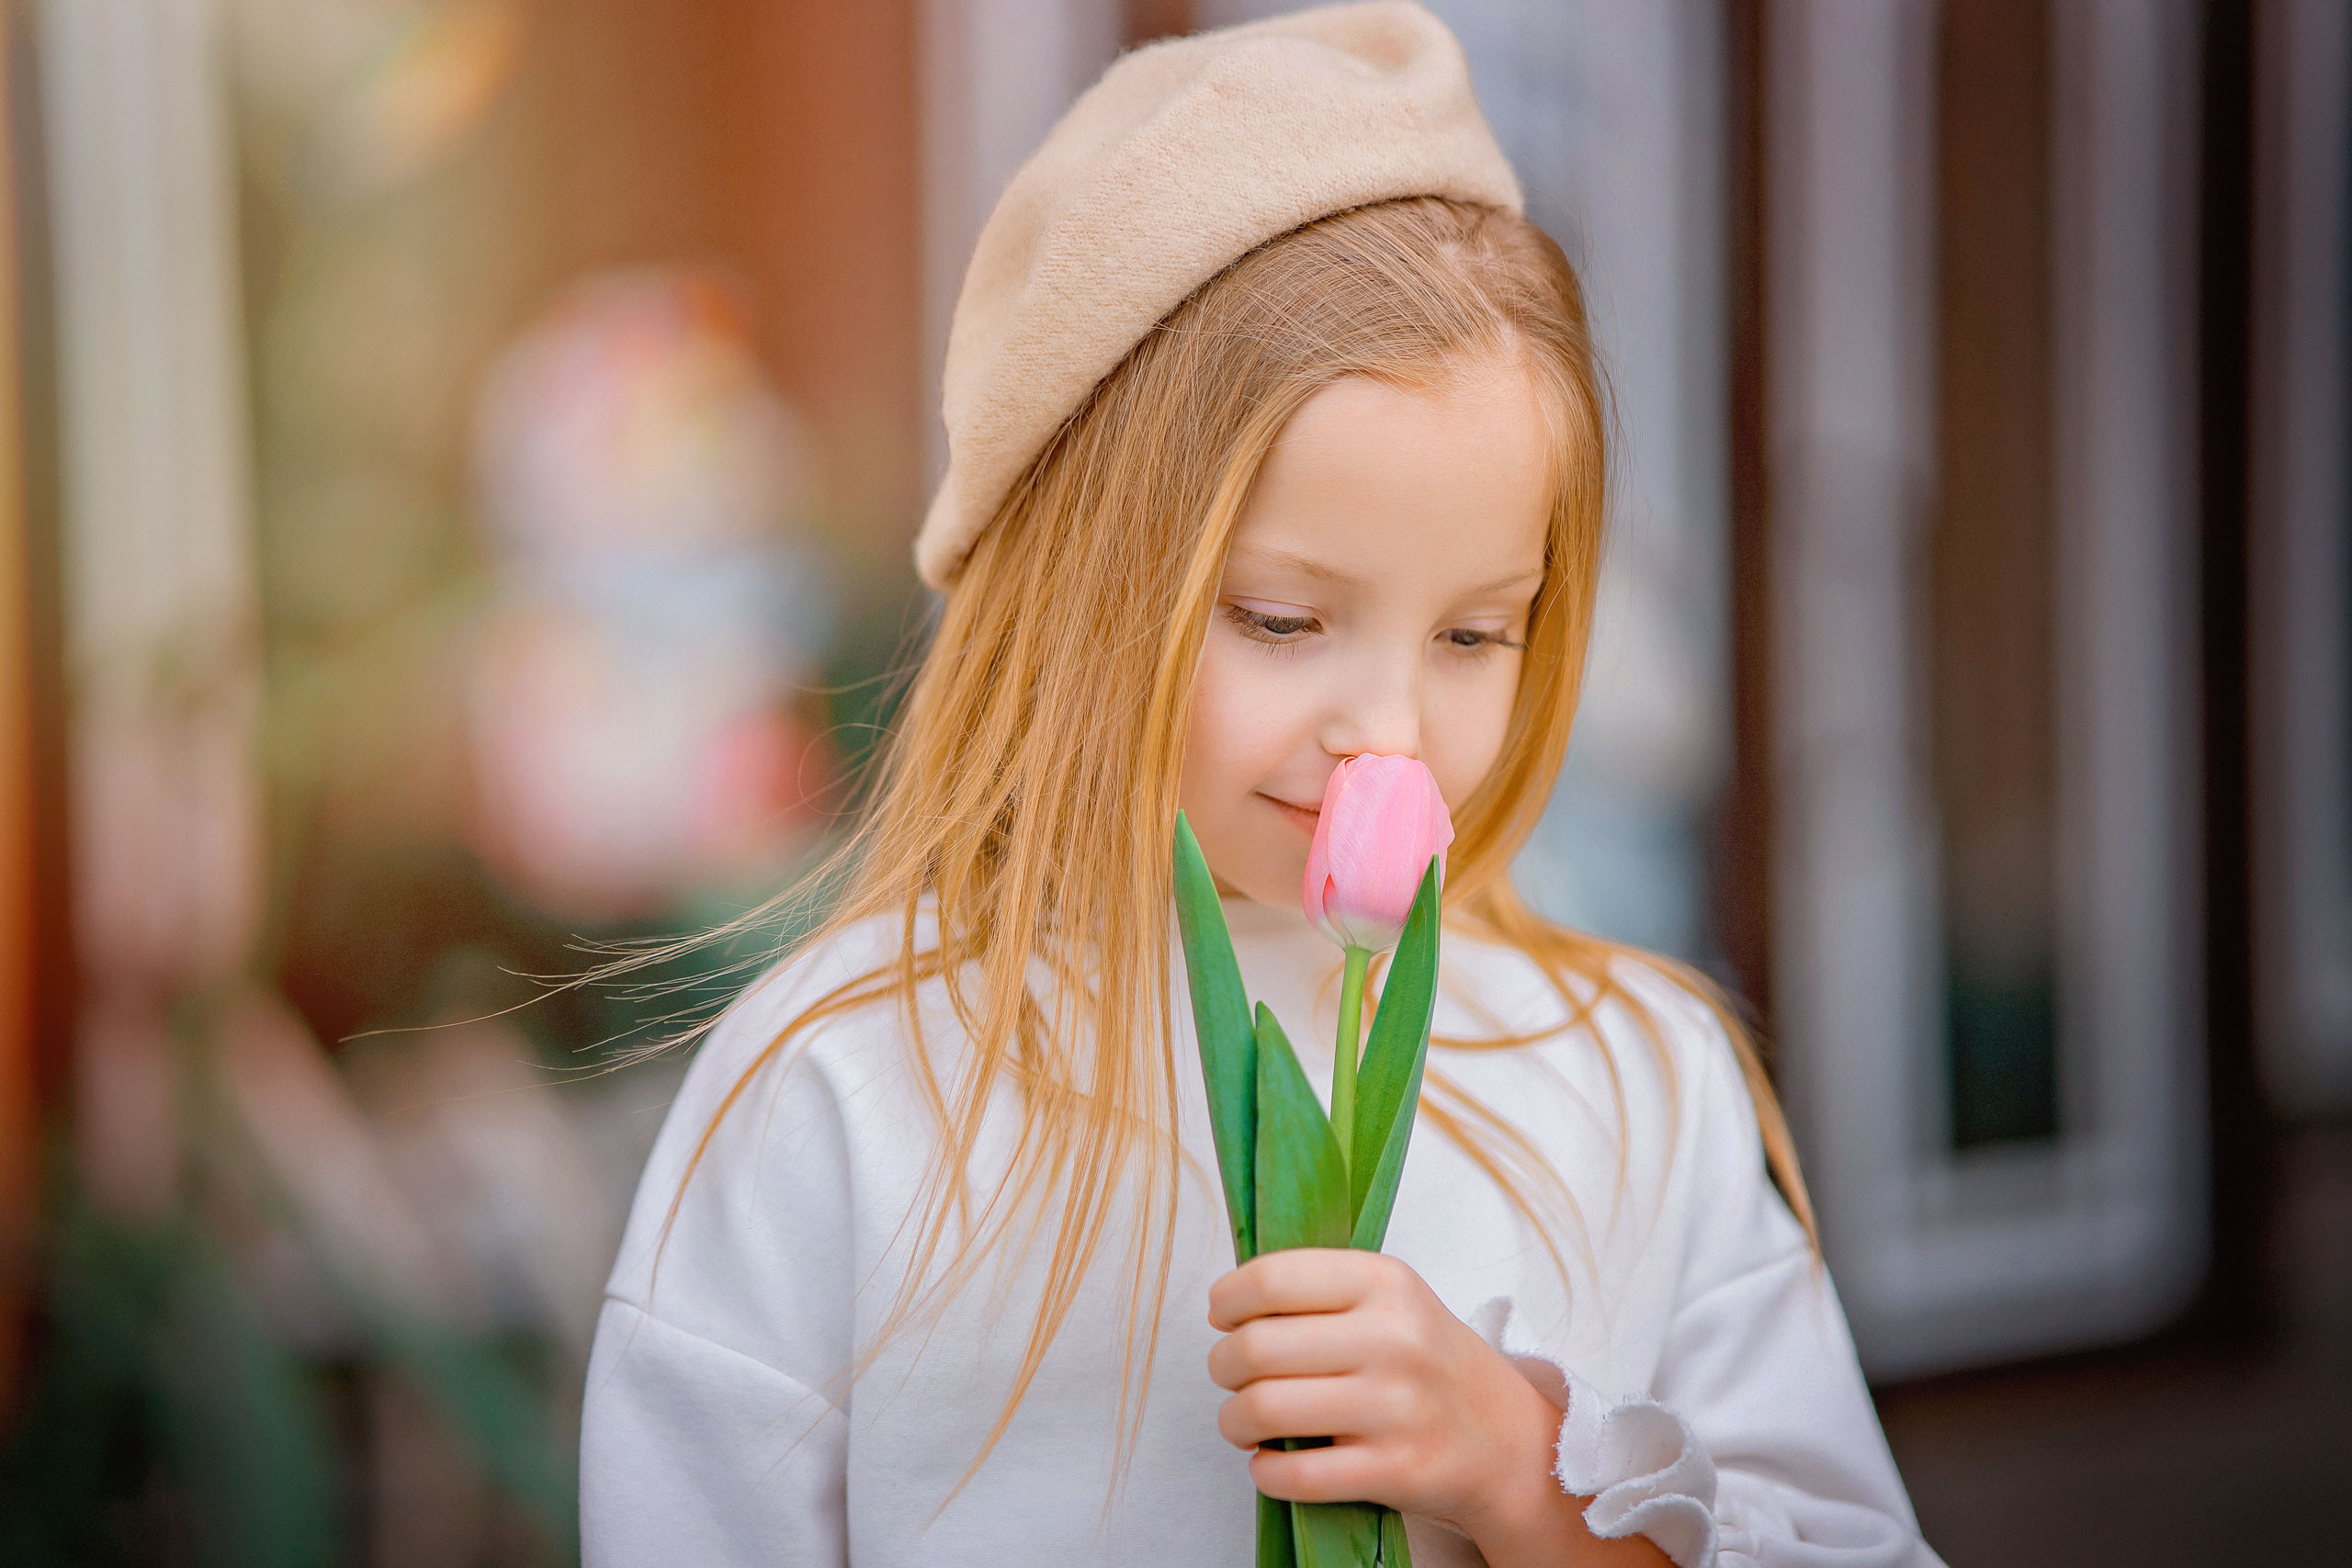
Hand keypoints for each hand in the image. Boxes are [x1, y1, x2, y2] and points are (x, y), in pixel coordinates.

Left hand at [1206, 1249, 1668, 1566]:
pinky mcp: (1395, 1470)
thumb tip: (1228, 1302)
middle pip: (1254, 1347)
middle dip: (1223, 1366)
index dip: (1227, 1301)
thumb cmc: (1429, 1363)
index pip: (1269, 1279)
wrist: (1509, 1441)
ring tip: (1246, 1421)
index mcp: (1385, 1282)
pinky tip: (1273, 1461)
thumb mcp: (1392, 1300)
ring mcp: (1396, 1407)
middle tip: (1232, 1376)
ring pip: (1263, 1410)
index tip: (1223, 1316)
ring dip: (1234, 1420)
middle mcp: (1393, 1338)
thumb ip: (1320, 1289)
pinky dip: (1265, 1471)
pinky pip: (1293, 1474)